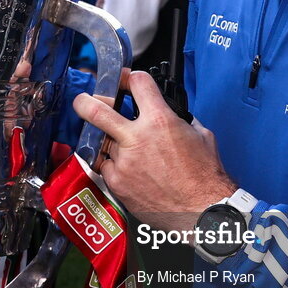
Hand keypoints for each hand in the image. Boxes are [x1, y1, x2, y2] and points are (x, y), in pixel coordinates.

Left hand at [72, 69, 234, 231]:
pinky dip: (113, 164)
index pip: (137, 82)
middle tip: (83, 101)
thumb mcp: (200, 134)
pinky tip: (127, 167)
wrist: (201, 210)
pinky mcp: (117, 183)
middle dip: (85, 102)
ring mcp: (124, 162)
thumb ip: (178, 119)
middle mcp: (137, 138)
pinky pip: (106, 166)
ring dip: (111, 141)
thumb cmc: (204, 176)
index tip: (126, 80)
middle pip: (96, 110)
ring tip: (123, 146)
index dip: (129, 77)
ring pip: (104, 142)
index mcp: (160, 120)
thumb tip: (169, 114)